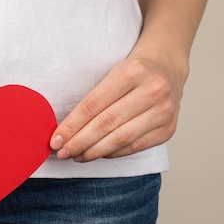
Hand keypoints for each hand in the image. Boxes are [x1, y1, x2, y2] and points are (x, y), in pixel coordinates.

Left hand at [50, 54, 186, 161]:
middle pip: (106, 124)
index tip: (55, 140)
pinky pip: (134, 147)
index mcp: (131, 72)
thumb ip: (93, 100)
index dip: (71, 126)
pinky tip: (98, 153)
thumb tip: (64, 132)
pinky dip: (113, 153)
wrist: (167, 68)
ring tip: (77, 156)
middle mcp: (152, 90)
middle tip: (62, 153)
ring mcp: (164, 111)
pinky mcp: (169, 129)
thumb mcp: (112, 73)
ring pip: (120, 139)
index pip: (93, 105)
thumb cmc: (132, 72)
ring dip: (94, 151)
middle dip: (79, 142)